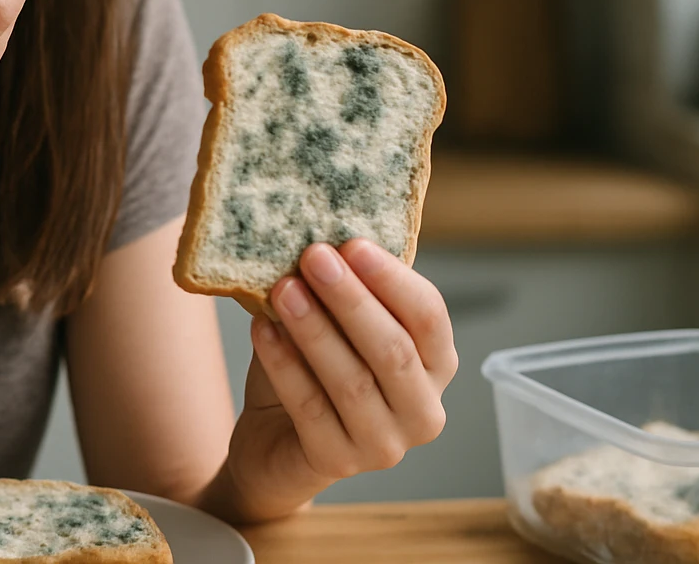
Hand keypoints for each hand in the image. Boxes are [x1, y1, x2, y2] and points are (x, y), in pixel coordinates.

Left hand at [222, 238, 457, 517]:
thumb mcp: (338, 323)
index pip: (429, 317)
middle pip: (393, 349)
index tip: (352, 243)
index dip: (392, 279)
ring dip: (315, 329)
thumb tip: (321, 235)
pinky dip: (285, 365)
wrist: (276, 439)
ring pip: (352, 381)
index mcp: (435, 364)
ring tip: (283, 288)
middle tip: (314, 256)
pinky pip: (310, 408)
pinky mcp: (338, 463)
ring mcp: (385, 445)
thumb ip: (343, 289)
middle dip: (351, 299)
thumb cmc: (315, 369)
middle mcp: (422, 410)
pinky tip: (262, 330)